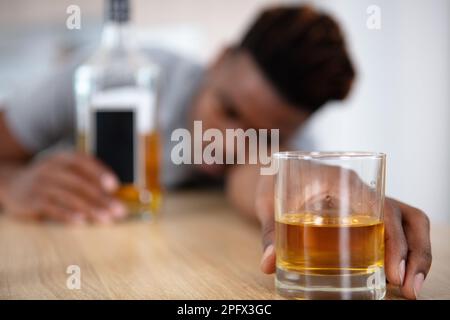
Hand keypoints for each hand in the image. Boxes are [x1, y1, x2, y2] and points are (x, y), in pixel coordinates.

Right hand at [2, 152, 125, 223]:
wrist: (12, 183)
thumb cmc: (51, 179)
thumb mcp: (65, 171)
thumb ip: (87, 178)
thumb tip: (116, 194)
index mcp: (63, 158)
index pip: (83, 162)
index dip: (100, 172)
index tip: (115, 186)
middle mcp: (51, 168)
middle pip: (79, 182)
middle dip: (101, 197)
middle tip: (118, 210)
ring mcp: (40, 184)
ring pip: (69, 196)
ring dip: (90, 208)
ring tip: (106, 218)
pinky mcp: (31, 201)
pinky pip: (52, 208)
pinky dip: (68, 215)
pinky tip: (82, 221)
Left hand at [255, 173, 431, 299]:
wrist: (276, 166)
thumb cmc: (274, 180)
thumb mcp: (268, 202)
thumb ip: (270, 230)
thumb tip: (269, 263)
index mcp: (341, 180)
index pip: (381, 206)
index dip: (393, 239)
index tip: (393, 271)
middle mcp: (361, 188)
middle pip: (405, 216)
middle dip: (414, 254)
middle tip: (406, 289)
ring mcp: (366, 199)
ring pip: (407, 221)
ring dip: (414, 254)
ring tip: (407, 287)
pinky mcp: (364, 210)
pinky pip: (395, 227)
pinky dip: (401, 250)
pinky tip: (393, 275)